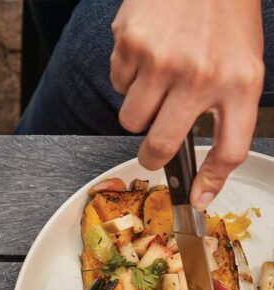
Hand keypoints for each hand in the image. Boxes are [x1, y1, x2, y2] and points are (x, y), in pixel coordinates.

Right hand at [110, 0, 263, 208]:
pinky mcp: (131, 45)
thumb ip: (226, 111)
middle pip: (162, 146)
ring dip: (139, 108)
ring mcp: (162, 60)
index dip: (209, 182)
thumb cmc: (226, 13)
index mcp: (240, 81)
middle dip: (151, 156)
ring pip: (131, 120)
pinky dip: (128, 75)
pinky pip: (118, 84)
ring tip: (157, 77)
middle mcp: (200, 75)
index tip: (197, 199)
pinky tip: (147, 51)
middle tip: (153, 148)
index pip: (229, 150)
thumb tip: (202, 170)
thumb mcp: (244, 62)